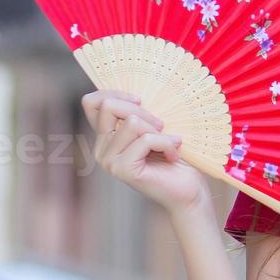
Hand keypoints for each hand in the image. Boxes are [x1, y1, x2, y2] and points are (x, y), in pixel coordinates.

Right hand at [81, 89, 209, 215]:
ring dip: (159, 131)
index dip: (115, 93)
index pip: (91, 102)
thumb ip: (139, 113)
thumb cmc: (176, 156)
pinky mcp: (122, 169)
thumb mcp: (155, 127)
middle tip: (162, 127)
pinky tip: (174, 156)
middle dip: (143, 111)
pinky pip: (146, 140)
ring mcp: (109, 160)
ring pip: (131, 122)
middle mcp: (102, 147)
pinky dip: (167, 144)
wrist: (189, 190)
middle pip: (109, 106)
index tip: (141, 100)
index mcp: (107, 135)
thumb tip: (137, 90)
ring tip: (170, 144)